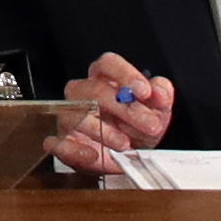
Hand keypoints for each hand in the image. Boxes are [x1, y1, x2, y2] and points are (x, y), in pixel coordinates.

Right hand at [48, 52, 175, 174]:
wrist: (128, 156)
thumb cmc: (137, 126)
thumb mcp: (157, 110)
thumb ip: (161, 95)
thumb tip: (159, 90)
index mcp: (104, 77)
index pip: (109, 64)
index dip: (126, 74)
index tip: (145, 91)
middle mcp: (83, 92)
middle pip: (96, 90)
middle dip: (126, 109)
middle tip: (150, 124)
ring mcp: (70, 116)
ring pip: (76, 115)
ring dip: (104, 131)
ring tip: (126, 144)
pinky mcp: (63, 142)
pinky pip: (59, 143)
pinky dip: (75, 150)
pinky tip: (94, 155)